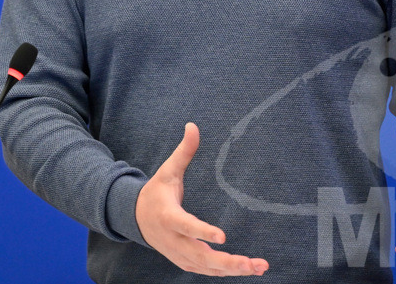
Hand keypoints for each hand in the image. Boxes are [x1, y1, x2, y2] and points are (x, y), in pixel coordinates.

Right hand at [135, 122, 269, 276]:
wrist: (136, 218)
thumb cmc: (157, 192)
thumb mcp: (167, 170)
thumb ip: (184, 151)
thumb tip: (193, 125)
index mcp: (169, 216)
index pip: (186, 226)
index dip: (203, 232)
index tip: (223, 237)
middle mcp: (174, 240)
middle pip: (201, 256)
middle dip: (228, 261)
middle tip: (252, 264)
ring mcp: (179, 254)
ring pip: (207, 267)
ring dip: (233, 269)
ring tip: (259, 267)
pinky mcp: (184, 262)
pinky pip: (206, 271)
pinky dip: (225, 272)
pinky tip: (247, 270)